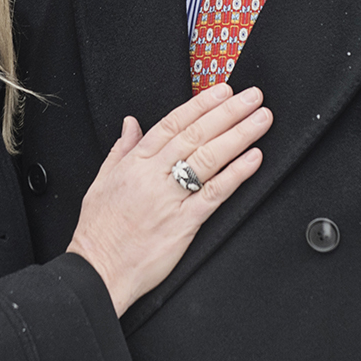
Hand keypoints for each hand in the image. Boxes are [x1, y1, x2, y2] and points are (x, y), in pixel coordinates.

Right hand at [66, 84, 268, 316]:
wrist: (99, 270)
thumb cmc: (99, 230)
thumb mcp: (101, 181)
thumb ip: (120, 149)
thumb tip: (131, 124)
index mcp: (135, 162)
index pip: (173, 123)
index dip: (201, 104)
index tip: (223, 90)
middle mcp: (154, 175)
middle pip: (197, 134)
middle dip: (228, 112)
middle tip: (253, 97)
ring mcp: (170, 198)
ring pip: (209, 158)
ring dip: (239, 135)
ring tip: (260, 120)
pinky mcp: (184, 223)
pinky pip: (215, 194)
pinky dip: (236, 174)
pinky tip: (253, 159)